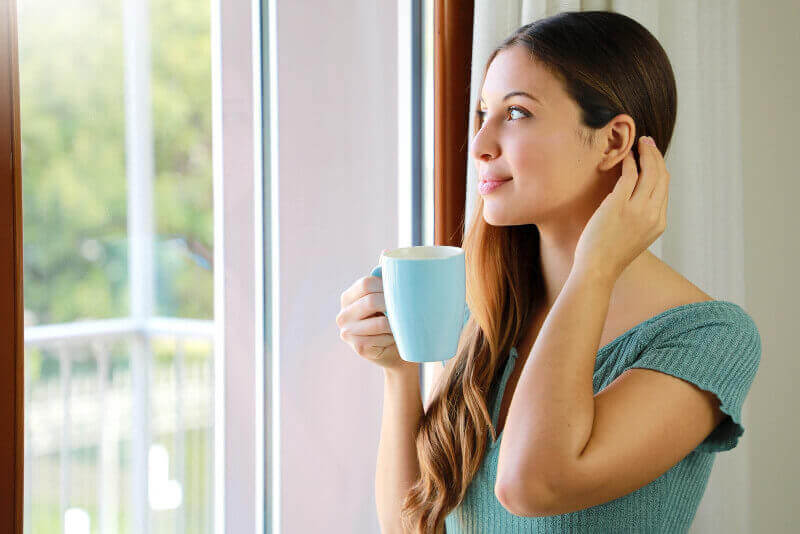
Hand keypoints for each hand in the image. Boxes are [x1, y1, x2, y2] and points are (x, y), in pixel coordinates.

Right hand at [335, 248, 418, 373]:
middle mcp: (343, 314)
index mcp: (348, 297)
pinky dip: (393, 336)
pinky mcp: (358, 347)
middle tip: (406, 308)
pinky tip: (396, 337)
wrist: (394, 352)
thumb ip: (384, 276)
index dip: (385, 285)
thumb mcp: (385, 297)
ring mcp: (347, 332)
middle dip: (391, 305)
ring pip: (379, 321)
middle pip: (371, 301)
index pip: (366, 283)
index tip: (400, 291)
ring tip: (402, 324)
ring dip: (395, 323)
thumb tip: (386, 252)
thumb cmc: (390, 320)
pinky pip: (381, 336)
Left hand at [574, 136, 670, 281]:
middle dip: (656, 155)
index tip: (652, 157)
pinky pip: (629, 176)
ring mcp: (637, 209)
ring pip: (649, 172)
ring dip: (646, 154)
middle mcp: (652, 214)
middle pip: (661, 176)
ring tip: (639, 143)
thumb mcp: (635, 238)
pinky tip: (624, 157)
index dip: (660, 168)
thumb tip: (637, 200)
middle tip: (647, 142)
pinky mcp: (618, 205)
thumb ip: (641, 219)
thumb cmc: (610, 256)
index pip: (665, 188)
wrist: (598, 270)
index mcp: (659, 222)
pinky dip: (628, 162)